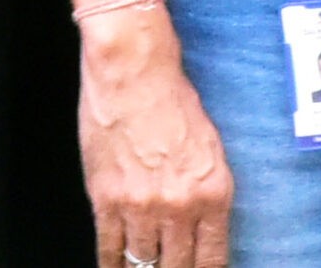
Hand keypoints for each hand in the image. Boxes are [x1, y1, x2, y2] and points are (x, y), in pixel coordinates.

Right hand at [76, 6, 231, 267]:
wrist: (133, 72)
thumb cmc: (170, 97)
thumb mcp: (210, 148)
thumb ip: (208, 191)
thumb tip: (202, 227)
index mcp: (213, 193)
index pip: (212, 259)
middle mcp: (180, 206)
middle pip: (177, 266)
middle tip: (168, 267)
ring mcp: (141, 206)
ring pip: (143, 262)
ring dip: (143, 267)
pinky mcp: (107, 199)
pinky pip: (110, 247)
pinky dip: (112, 262)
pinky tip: (115, 266)